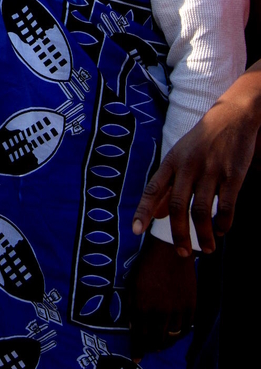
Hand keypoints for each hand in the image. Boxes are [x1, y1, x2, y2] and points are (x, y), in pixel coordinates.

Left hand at [128, 235, 195, 360]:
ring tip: (160, 342)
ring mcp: (177, 310)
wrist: (169, 252)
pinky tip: (174, 333)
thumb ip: (132, 309)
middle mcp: (160, 312)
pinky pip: (186, 328)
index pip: (140, 337)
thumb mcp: (132, 286)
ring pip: (172, 337)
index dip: (138, 349)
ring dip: (165, 342)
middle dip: (151, 348)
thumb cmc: (146, 267)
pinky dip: (179, 334)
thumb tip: (134, 329)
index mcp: (143, 306)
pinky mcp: (191, 306)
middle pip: (157, 340)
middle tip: (148, 349)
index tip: (136, 358)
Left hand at [132, 66, 260, 255]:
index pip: (153, 189)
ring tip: (206, 249)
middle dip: (178, 234)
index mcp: (172, 161)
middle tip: (182, 254)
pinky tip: (222, 231)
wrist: (233, 115)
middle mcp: (188, 166)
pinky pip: (227, 206)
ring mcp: (211, 170)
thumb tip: (158, 214)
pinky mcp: (233, 174)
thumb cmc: (203, 139)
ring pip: (203, 211)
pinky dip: (224, 224)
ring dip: (204, 235)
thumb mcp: (180, 156)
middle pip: (179, 206)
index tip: (135, 231)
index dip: (143, 211)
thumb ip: (168, 185)